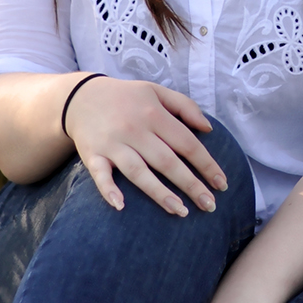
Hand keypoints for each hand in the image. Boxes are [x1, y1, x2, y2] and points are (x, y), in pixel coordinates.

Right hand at [64, 77, 227, 215]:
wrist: (80, 97)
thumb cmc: (126, 97)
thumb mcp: (156, 91)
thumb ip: (185, 106)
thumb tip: (208, 130)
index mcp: (153, 113)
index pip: (186, 142)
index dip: (206, 164)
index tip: (222, 183)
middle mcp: (134, 129)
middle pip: (167, 161)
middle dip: (191, 184)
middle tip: (210, 206)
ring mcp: (113, 144)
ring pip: (138, 172)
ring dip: (160, 193)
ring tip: (181, 211)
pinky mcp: (93, 155)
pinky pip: (100, 175)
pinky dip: (109, 190)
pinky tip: (121, 206)